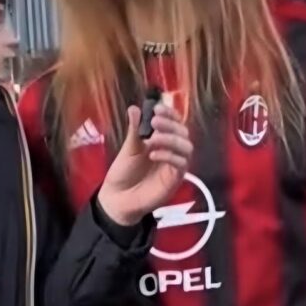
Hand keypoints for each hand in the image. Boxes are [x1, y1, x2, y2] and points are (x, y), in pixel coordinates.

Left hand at [97, 104, 192, 225]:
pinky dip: (170, 156)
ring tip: (154, 139)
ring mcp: (174, 165)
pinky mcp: (175, 179)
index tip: (157, 108)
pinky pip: (181, 164)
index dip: (169, 113)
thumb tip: (134, 107)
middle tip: (154, 122)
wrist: (118, 197)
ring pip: (187, 147)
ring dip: (172, 139)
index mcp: (161, 139)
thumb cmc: (124, 171)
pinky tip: (153, 155)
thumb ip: (134, 129)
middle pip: (183, 132)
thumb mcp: (128, 148)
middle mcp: (171, 150)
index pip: (174, 122)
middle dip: (170, 125)